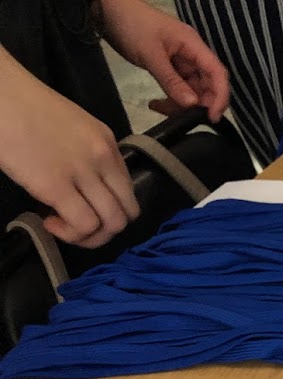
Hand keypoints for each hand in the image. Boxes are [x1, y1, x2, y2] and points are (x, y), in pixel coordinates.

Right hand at [0, 51, 139, 247]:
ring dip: (90, 236)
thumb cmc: (22, 106)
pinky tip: (50, 222)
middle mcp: (103, 158)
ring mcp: (83, 172)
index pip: (128, 190)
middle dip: (106, 229)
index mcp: (108, 143)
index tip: (84, 206)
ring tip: (62, 225)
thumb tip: (82, 185)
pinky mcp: (56, 185)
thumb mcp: (70, 126)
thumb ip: (85, 154)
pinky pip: (83, 224)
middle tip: (77, 226)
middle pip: (128, 212)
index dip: (110, 208)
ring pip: (112, 223)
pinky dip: (71, 234)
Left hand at [98, 0, 228, 121]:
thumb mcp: (151, 55)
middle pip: (208, 83)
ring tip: (162, 110)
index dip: (220, 96)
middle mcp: (192, 54)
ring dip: (182, 103)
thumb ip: (171, 81)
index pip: (217, 73)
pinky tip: (156, 105)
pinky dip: (170, 98)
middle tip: (184, 117)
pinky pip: (177, 87)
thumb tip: (192, 105)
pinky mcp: (169, 66)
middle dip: (200, 103)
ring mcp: (181, 60)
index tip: (212, 117)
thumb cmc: (132, 26)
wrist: (107, 11)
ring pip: (192, 88)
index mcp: (193, 45)